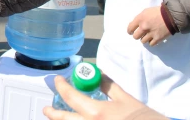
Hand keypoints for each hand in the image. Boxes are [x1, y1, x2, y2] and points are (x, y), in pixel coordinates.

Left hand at [43, 74, 166, 119]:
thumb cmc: (144, 117)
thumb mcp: (126, 99)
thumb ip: (109, 86)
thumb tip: (99, 74)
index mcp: (96, 112)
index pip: (70, 97)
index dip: (61, 86)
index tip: (58, 80)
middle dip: (53, 114)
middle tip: (46, 109)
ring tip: (58, 117)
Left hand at [127, 6, 170, 45]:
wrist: (171, 15)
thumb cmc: (158, 11)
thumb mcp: (146, 11)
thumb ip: (139, 18)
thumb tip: (134, 25)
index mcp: (139, 19)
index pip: (130, 28)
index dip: (130, 31)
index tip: (131, 32)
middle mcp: (143, 27)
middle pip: (135, 37)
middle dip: (137, 35)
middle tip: (141, 34)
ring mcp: (150, 34)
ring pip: (143, 41)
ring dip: (145, 38)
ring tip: (148, 35)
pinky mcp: (158, 39)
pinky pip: (151, 44)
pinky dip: (152, 42)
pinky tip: (153, 38)